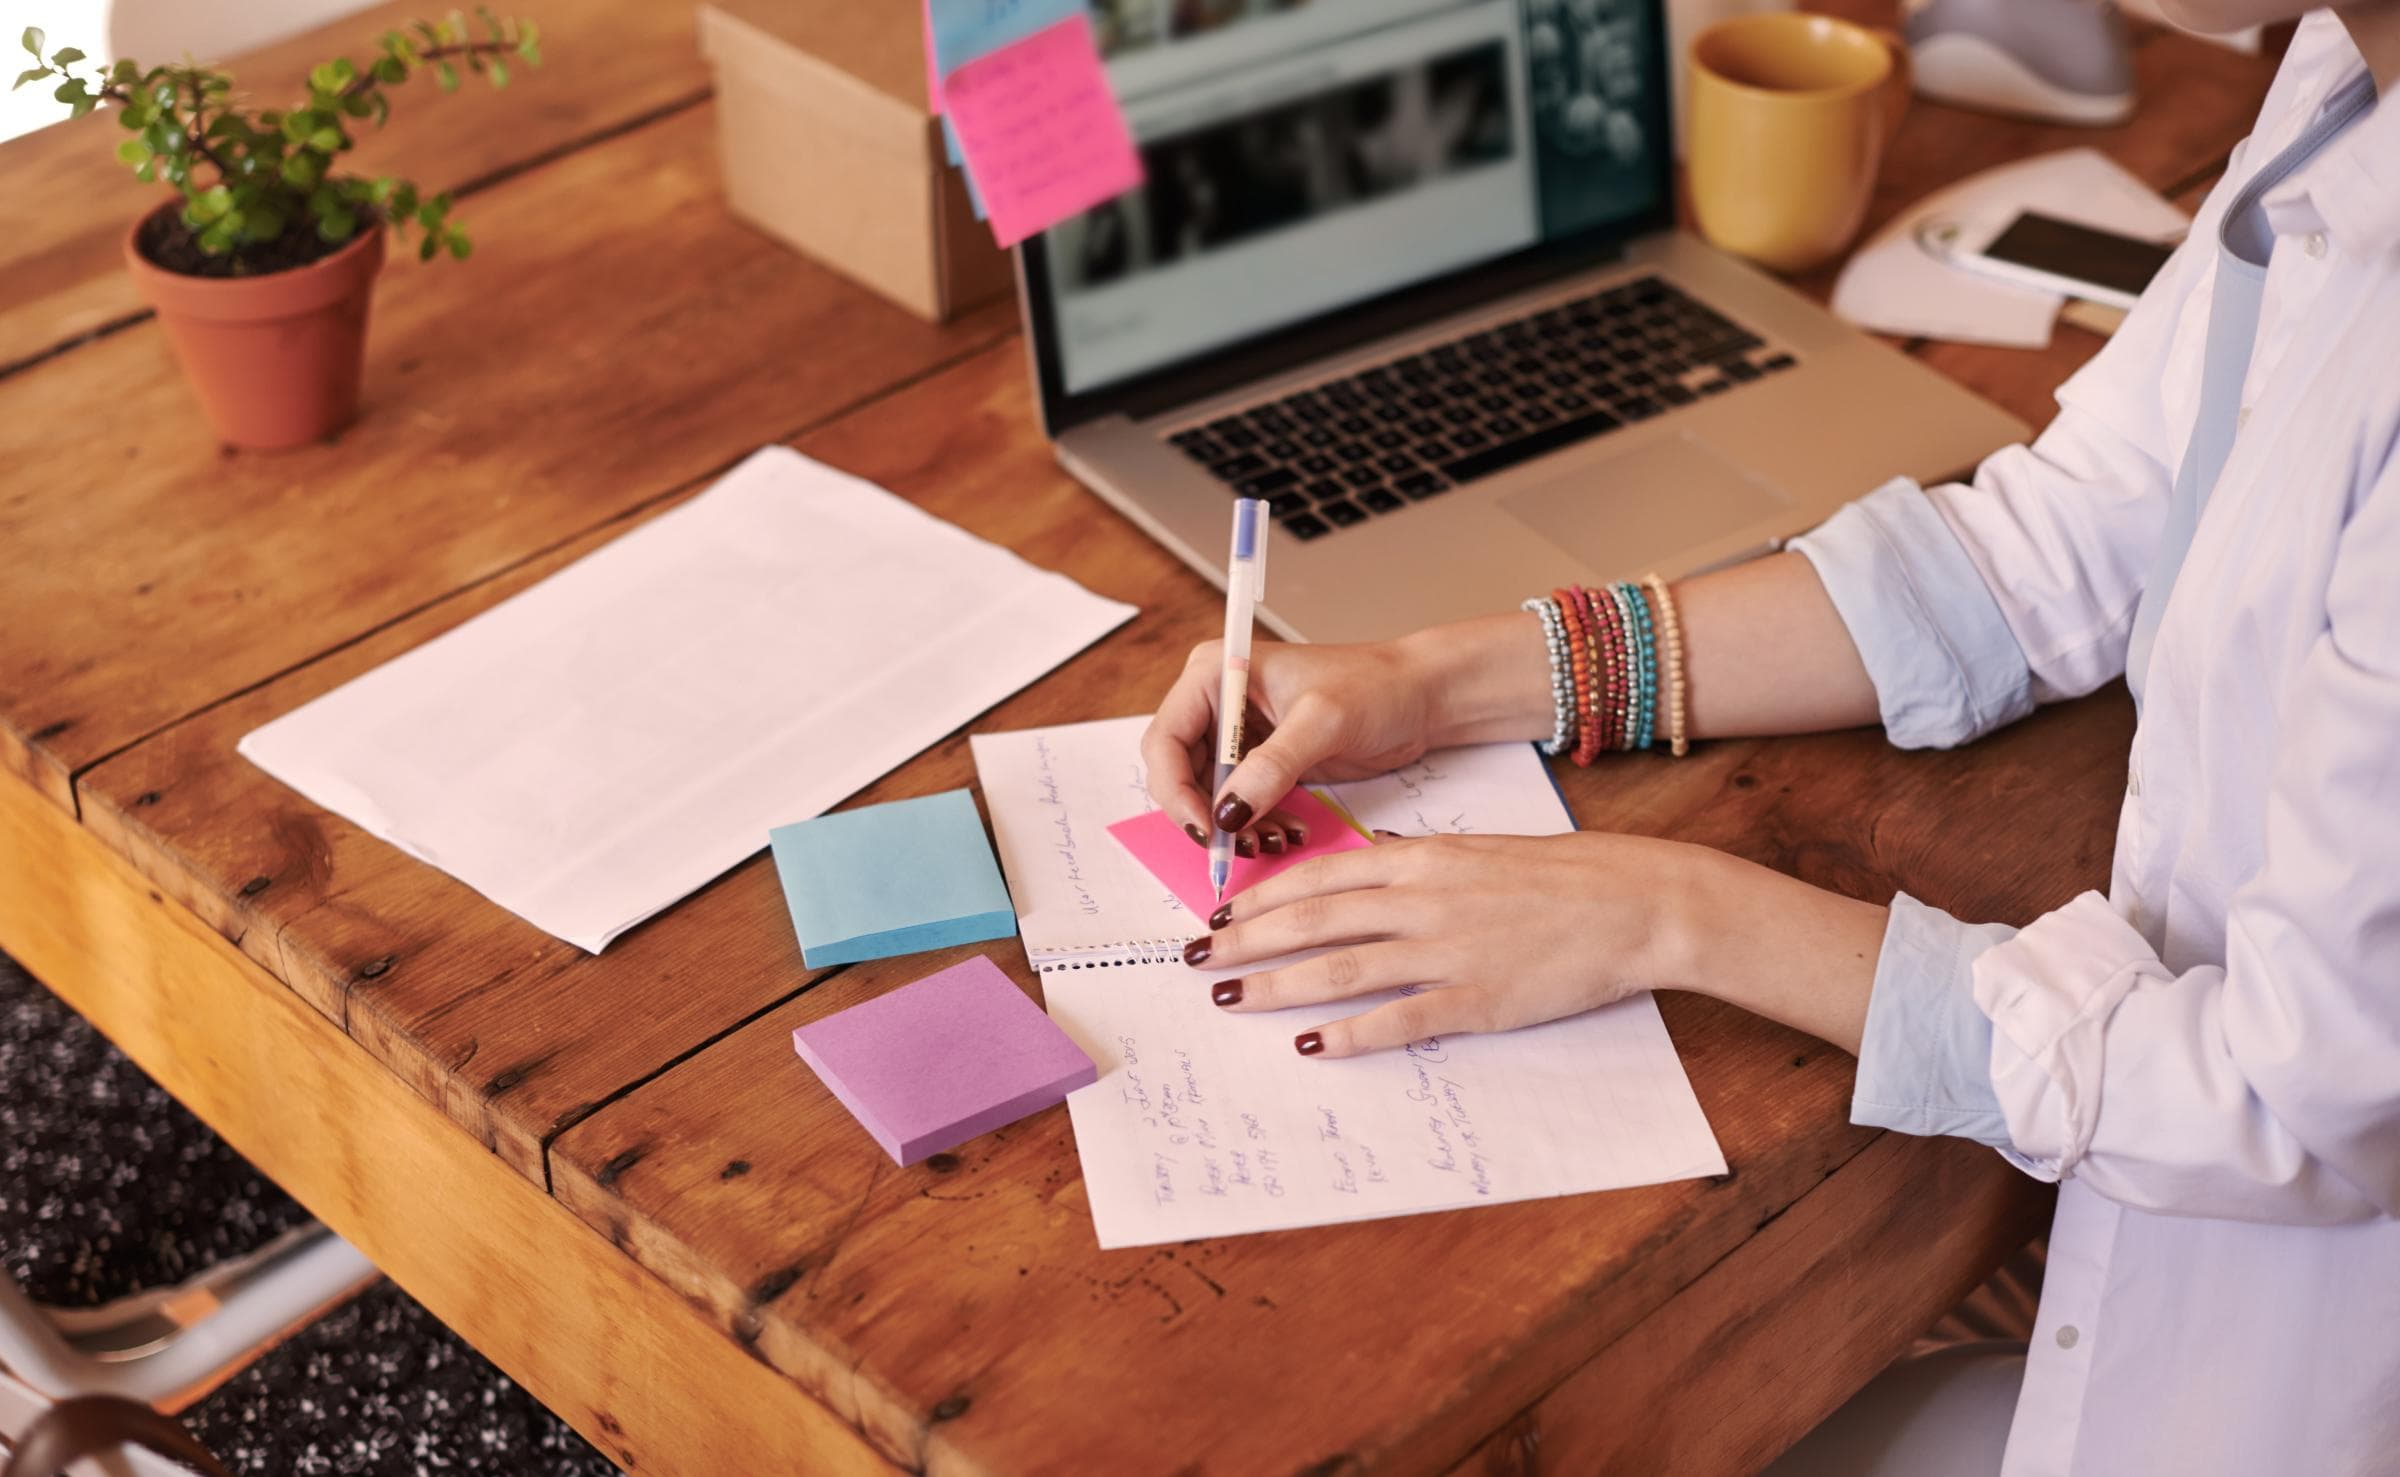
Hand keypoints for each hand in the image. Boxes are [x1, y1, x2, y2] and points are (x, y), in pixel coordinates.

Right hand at [1140, 614, 1555, 850]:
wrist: (1419, 696)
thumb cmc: (1376, 687)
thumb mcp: (1323, 722)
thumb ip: (1273, 766)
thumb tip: (1227, 812)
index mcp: (1214, 673)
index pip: (1166, 740)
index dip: (1175, 791)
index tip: (1207, 829)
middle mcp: (1215, 701)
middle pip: (1177, 773)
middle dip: (1204, 815)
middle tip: (1237, 847)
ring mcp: (1236, 732)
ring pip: (1207, 795)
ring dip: (1233, 826)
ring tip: (1273, 841)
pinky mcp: (1260, 759)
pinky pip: (1238, 803)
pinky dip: (1256, 823)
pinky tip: (1287, 832)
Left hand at [1184, 831, 1888, 1057]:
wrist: (1635, 902)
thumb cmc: (1563, 877)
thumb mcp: (1480, 851)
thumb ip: (1420, 864)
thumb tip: (1371, 870)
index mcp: (1423, 859)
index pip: (1320, 875)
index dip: (1263, 897)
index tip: (1221, 914)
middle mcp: (1422, 901)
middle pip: (1312, 921)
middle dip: (1245, 941)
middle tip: (1195, 961)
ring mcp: (1446, 951)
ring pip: (1338, 969)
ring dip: (1276, 986)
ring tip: (1230, 1000)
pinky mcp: (1474, 999)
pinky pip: (1396, 1020)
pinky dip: (1347, 1033)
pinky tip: (1310, 1045)